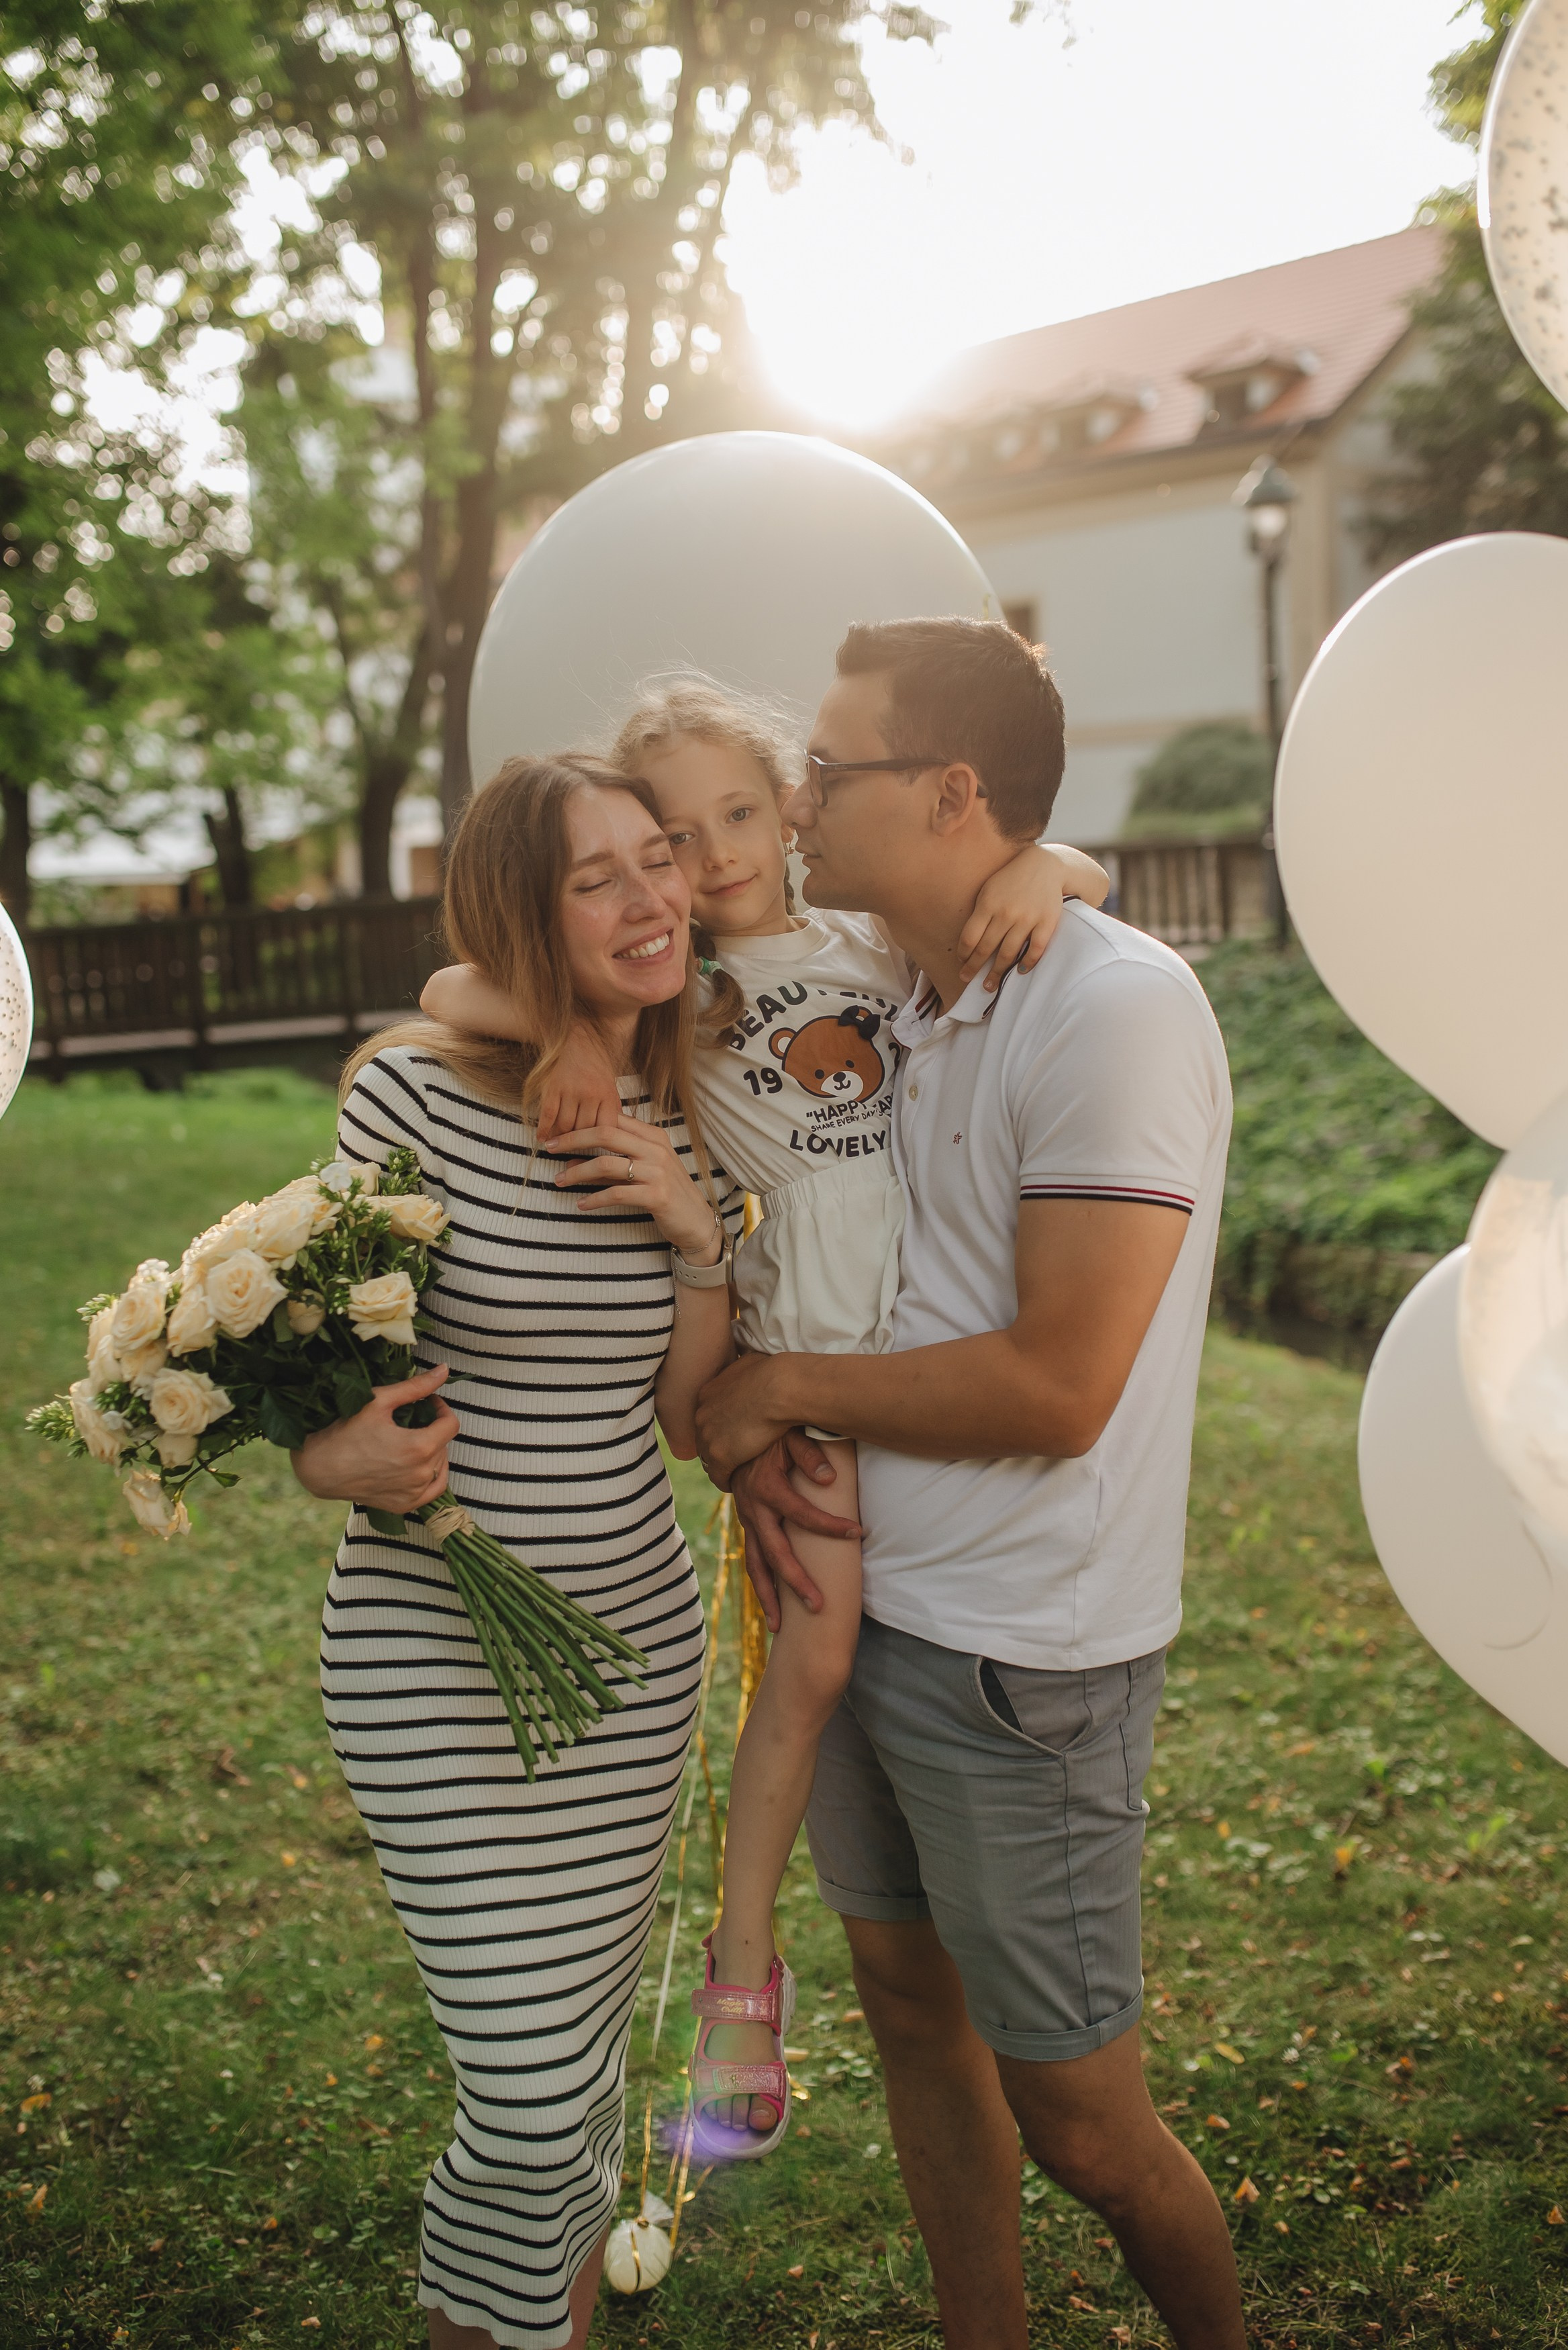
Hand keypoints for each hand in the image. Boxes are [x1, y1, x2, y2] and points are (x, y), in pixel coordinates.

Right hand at [291, 1364, 458, 1512]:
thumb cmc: (347, 1431)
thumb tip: (444, 1370)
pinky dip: (431, 1476)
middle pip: (444, 1444)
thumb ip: (416, 1387)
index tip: (428, 1403)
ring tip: (411, 1440)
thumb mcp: (380, 1401)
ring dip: (432, 1451)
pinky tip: (418, 1465)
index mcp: (419, 1447)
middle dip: (433, 1428)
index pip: (451, 1424)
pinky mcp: (404, 1505)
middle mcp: (421, 1474)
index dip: (441, 1408)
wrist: (320, 1467)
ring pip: (440, 1466)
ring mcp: (413, 1493)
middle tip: (413, 1420)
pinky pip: (433, 1490)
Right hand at [537, 1025, 623, 1142]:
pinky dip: (544, 1129)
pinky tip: (542, 1138)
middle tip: (574, 1151)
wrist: (579, 1039)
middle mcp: (590, 1094)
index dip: (600, 1143)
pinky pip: (547, 1115)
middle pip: (584, 1130)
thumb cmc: (597, 1067)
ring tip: (558, 1145)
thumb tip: (612, 1137)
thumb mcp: (610, 1087)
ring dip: (561, 1138)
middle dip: (579, 1142)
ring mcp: (570, 1091)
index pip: (605, 1128)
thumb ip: (611, 1110)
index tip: (595, 1151)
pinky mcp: (552, 1088)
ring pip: (565, 1126)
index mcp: (607, 1095)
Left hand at [549, 1113, 722, 1261]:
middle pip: (605, 1133)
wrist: (695, 1221)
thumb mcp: (642, 1171)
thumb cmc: (666, 1192)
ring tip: (559, 1180)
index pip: (612, 1119)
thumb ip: (611, 1162)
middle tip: (549, 1148)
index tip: (559, 1133)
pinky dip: (594, 1199)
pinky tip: (581, 1205)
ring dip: (577, 1172)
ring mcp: (657, 1171)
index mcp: (653, 1136)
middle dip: (572, 1139)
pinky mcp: (656, 1195)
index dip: (582, 1124)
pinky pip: (616, 1194)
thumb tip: (571, 1159)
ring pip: (606, 1163)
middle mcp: (656, 1148)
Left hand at [695, 1350, 801, 1486]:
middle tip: (733, 1454)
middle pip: (703, 1437)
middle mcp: (701, 1414)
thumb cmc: (773, 1372)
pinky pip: (718, 1476)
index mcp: (707, 1393)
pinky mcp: (720, 1455)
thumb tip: (749, 1369)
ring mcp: (708, 1436)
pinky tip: (734, 1483)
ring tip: (733, 1471)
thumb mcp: (750, 1364)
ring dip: (719, 1465)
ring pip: (708, 1458)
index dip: (719, 1426)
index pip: (706, 1416)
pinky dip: (725, 1480)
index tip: (732, 1432)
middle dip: (716, 1445)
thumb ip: (743, 1372)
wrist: (780, 1388)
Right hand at [730, 1436, 862, 1629]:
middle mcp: (753, 1510)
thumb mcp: (788, 1435)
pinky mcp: (748, 1527)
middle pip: (775, 1553)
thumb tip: (828, 1478)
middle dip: (796, 1582)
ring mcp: (747, 1521)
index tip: (859, 1532)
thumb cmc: (770, 1434)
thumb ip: (808, 1453)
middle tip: (819, 1606)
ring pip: (755, 1565)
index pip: (802, 1513)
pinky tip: (773, 1608)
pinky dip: (761, 1584)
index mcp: (766, 1487)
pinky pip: (752, 1560)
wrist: (734, 1433)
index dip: (830, 1525)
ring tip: (779, 1627)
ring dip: (768, 1597)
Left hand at [958, 842, 1067, 992]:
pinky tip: (1019, 971)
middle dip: (974, 968)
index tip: (961, 962)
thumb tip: (968, 942)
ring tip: (989, 986)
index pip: (970, 937)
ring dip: (997, 973)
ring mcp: (1027, 918)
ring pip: (1009, 953)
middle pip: (986, 948)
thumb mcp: (989, 889)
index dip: (964, 953)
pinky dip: (1027, 962)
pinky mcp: (1047, 922)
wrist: (1045, 865)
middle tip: (967, 980)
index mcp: (988, 903)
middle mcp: (1007, 913)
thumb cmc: (1011, 879)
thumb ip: (979, 912)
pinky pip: (1036, 949)